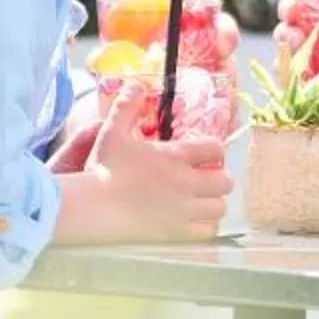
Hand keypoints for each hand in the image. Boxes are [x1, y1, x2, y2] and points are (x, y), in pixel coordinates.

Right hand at [52, 83, 229, 243]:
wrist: (93, 207)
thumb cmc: (102, 169)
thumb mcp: (112, 132)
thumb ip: (127, 106)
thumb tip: (135, 84)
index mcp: (175, 156)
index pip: (216, 149)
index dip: (214, 151)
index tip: (205, 156)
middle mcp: (186, 182)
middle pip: (226, 181)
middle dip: (219, 179)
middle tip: (205, 181)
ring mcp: (184, 210)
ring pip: (220, 207)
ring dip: (213, 203)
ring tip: (200, 203)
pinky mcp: (177, 233)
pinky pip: (208, 231)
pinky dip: (205, 226)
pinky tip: (192, 222)